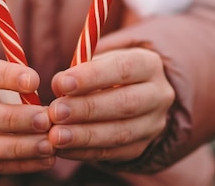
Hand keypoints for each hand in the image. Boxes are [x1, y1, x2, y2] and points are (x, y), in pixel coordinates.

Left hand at [47, 48, 174, 162]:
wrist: (134, 93)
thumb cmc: (107, 72)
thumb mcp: (98, 61)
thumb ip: (80, 70)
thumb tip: (59, 84)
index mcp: (148, 64)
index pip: (123, 69)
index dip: (92, 76)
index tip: (63, 83)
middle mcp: (158, 95)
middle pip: (125, 103)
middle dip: (87, 108)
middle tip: (55, 112)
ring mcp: (153, 124)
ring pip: (120, 133)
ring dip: (84, 135)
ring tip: (56, 136)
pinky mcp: (141, 147)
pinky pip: (112, 153)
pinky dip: (84, 152)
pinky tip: (62, 149)